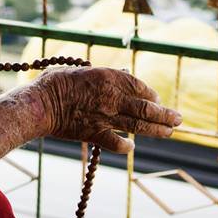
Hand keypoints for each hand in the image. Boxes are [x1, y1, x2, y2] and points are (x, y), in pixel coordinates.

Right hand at [28, 66, 181, 153]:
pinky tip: (132, 146)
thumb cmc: (54, 84)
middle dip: (165, 114)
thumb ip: (100, 77)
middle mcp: (111, 97)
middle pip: (146, 107)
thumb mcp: (80, 71)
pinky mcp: (94, 134)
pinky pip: (117, 143)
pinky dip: (126, 146)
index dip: (150, 93)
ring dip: (157, 129)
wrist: (39, 104)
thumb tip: (115, 79)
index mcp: (107, 77)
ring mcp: (105, 117)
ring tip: (170, 131)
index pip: (139, 86)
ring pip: (139, 125)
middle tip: (178, 118)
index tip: (156, 98)